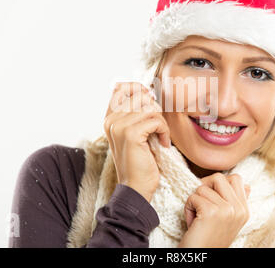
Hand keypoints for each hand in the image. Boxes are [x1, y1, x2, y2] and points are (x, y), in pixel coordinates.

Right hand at [103, 82, 170, 201]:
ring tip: (160, 137)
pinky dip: (164, 132)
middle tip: (158, 127)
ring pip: (150, 107)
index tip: (150, 104)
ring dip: (161, 122)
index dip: (139, 90)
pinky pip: (156, 120)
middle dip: (155, 109)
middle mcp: (111, 120)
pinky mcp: (130, 134)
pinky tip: (162, 143)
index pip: (121, 88)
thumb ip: (135, 113)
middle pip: (140, 95)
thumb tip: (148, 91)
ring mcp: (119, 126)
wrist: (135, 187)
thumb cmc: (139, 161)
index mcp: (109, 118)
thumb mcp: (135, 133)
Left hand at [178, 173, 250, 247]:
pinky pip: (193, 196)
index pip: (236, 178)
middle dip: (205, 187)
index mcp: (244, 210)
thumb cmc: (210, 238)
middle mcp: (239, 209)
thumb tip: (247, 185)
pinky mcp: (211, 212)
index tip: (211, 198)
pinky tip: (193, 221)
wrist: (202, 257)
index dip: (218, 184)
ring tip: (197, 217)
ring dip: (194, 200)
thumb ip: (236, 202)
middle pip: (219, 177)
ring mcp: (227, 210)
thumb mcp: (229, 220)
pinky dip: (188, 207)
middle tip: (201, 202)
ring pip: (202, 187)